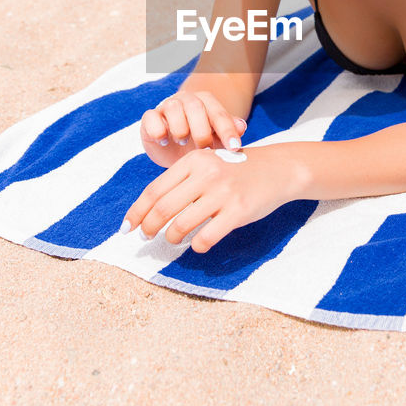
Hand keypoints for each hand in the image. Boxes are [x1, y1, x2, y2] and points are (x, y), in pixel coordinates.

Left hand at [123, 147, 298, 252]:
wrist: (278, 169)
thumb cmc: (237, 170)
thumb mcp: (208, 163)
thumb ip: (182, 181)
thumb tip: (148, 210)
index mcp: (194, 160)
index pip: (154, 190)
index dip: (137, 212)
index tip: (127, 227)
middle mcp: (206, 174)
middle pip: (163, 209)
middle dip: (149, 228)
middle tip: (146, 238)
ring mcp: (223, 193)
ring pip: (181, 225)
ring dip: (172, 237)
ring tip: (173, 239)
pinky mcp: (238, 211)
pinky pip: (206, 237)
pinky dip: (196, 245)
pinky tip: (198, 244)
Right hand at [140, 90, 246, 168]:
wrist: (174, 149)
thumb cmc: (199, 142)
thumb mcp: (216, 139)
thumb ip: (228, 131)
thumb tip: (242, 127)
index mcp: (205, 102)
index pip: (219, 113)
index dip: (227, 130)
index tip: (234, 148)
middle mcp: (186, 100)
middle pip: (195, 106)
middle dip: (202, 130)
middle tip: (205, 148)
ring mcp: (166, 107)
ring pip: (173, 107)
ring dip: (180, 128)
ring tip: (184, 142)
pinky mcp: (149, 118)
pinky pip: (150, 117)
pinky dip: (157, 130)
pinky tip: (164, 141)